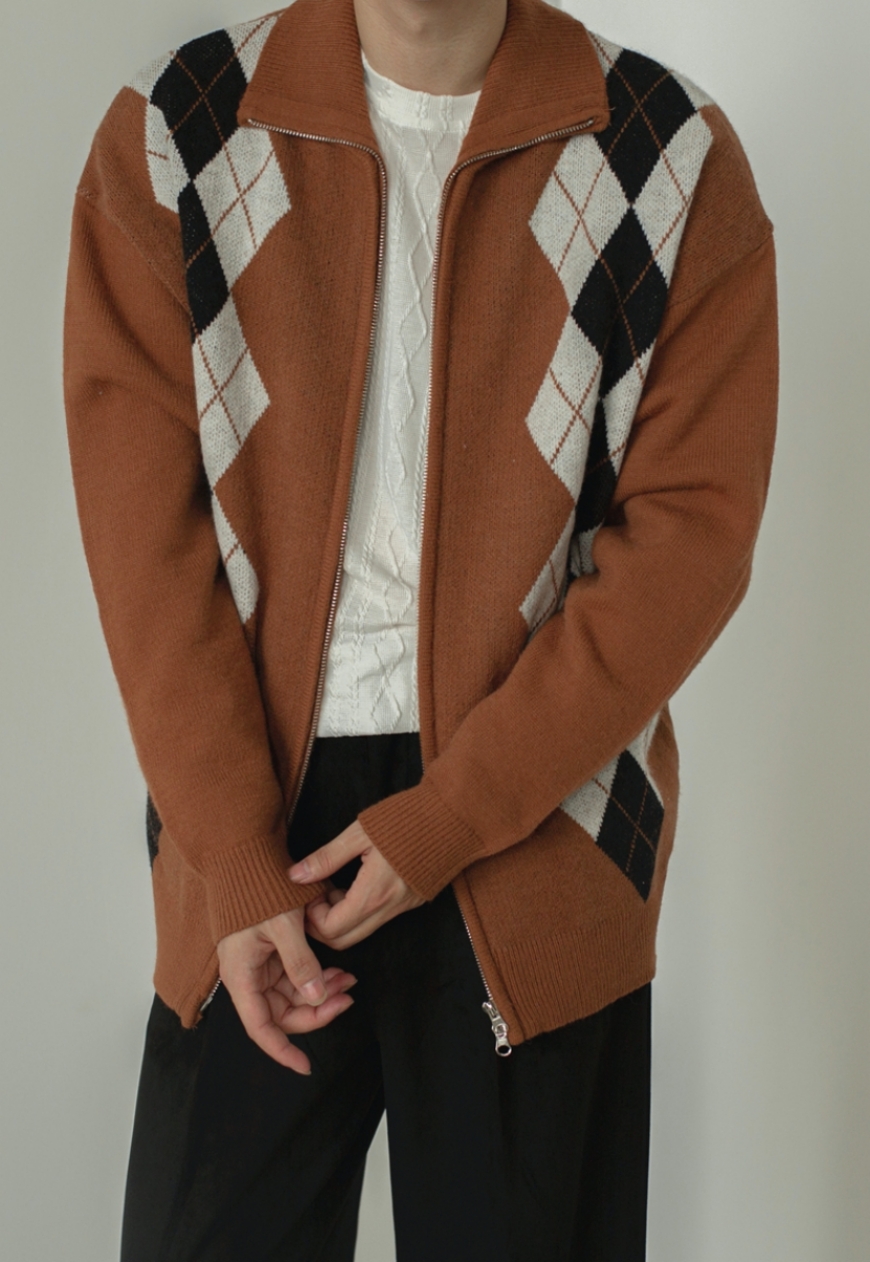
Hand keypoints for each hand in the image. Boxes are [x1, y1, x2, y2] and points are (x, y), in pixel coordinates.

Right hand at [217, 905, 356, 1073]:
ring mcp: (260, 967)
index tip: (305, 1066)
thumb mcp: (283, 926)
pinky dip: (316, 978)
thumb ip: (301, 963)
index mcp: (242, 977)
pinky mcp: (270, 956)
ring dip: (321, 994)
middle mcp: (248, 978)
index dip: (282, 1051)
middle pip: (282, 1015)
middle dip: (316, 1012)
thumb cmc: (258, 891)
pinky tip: (336, 972)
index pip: (261, 1028)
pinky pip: (295, 978)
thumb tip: (317, 997)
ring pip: (293, 997)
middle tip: (347, 999)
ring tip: (347, 979)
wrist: (244, 860)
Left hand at [289, 820, 423, 949]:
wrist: (453, 816)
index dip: (311, 919)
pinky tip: (355, 884)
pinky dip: (359, 912)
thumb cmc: (407, 819)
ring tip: (335, 887)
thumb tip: (295, 876)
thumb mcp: (359, 833)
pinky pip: (378, 920)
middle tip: (315, 897)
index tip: (308, 894)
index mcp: (374, 893)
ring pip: (361, 932)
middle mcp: (390, 908)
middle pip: (344, 941)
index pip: (331, 929)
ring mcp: (404, 907)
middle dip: (322, 925)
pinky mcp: (412, 902)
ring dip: (341, 919)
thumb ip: (326, 857)